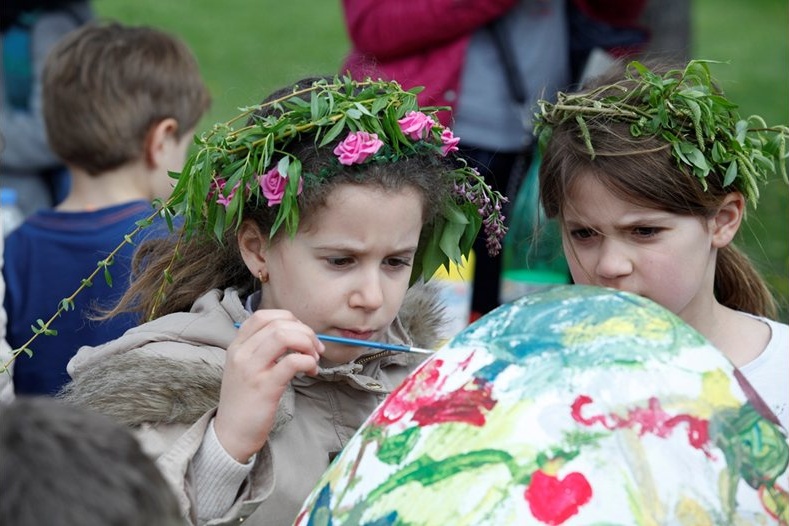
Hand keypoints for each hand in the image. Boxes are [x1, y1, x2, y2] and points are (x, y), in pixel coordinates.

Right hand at [213, 310, 323, 462]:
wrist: (231, 434)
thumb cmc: (245, 401)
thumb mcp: (245, 368)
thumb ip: (263, 349)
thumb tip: (298, 335)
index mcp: (237, 346)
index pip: (263, 316)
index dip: (289, 320)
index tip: (302, 335)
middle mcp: (241, 353)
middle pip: (279, 324)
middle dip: (305, 332)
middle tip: (316, 349)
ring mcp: (251, 369)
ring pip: (284, 336)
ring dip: (307, 344)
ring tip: (314, 359)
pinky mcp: (265, 387)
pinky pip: (292, 362)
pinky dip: (308, 361)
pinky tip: (311, 371)